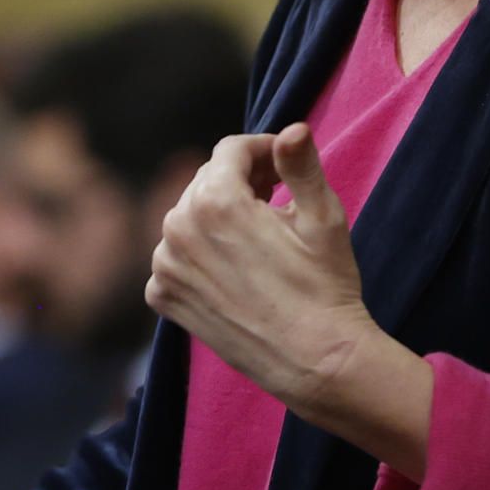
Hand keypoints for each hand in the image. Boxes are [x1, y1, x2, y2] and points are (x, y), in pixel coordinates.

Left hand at [146, 124, 379, 412]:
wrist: (314, 361)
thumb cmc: (325, 286)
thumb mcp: (322, 218)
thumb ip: (300, 165)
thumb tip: (293, 128)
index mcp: (215, 201)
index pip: (231, 150)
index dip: (263, 149)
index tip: (284, 162)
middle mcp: (177, 229)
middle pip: (207, 180)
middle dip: (241, 181)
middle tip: (277, 197)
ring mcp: (166, 267)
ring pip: (189, 217)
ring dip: (219, 217)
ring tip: (258, 233)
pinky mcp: (164, 298)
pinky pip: (176, 255)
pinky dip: (200, 253)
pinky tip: (235, 267)